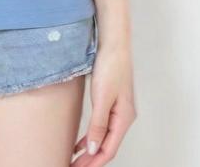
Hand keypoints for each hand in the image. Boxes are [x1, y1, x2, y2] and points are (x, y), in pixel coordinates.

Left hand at [70, 42, 136, 164]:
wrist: (114, 43)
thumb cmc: (111, 66)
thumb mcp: (102, 98)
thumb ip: (98, 125)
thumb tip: (93, 149)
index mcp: (124, 118)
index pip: (109, 149)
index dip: (94, 162)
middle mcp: (123, 117)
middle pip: (107, 146)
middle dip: (91, 160)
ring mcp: (118, 109)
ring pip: (104, 137)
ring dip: (90, 150)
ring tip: (75, 160)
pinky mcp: (111, 101)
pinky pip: (102, 126)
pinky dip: (91, 137)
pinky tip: (81, 143)